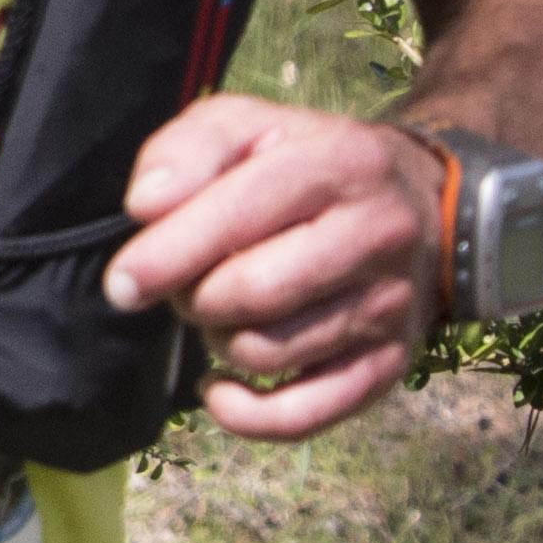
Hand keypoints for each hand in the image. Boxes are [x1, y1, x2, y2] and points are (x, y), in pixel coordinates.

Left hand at [107, 93, 446, 440]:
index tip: (122, 282)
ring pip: (269, 352)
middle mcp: (376, 236)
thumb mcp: (248, 126)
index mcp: (337, 166)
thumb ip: (189, 149)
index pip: (239, 215)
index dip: (168, 254)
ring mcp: (389, 307)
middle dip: (193, 295)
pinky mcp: (389, 365)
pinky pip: (307, 415)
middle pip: (252, 292)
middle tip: (188, 282)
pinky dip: (247, 416)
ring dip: (219, 339)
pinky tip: (220, 388)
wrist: (420, 204)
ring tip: (223, 310)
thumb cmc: (304, 162)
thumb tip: (145, 206)